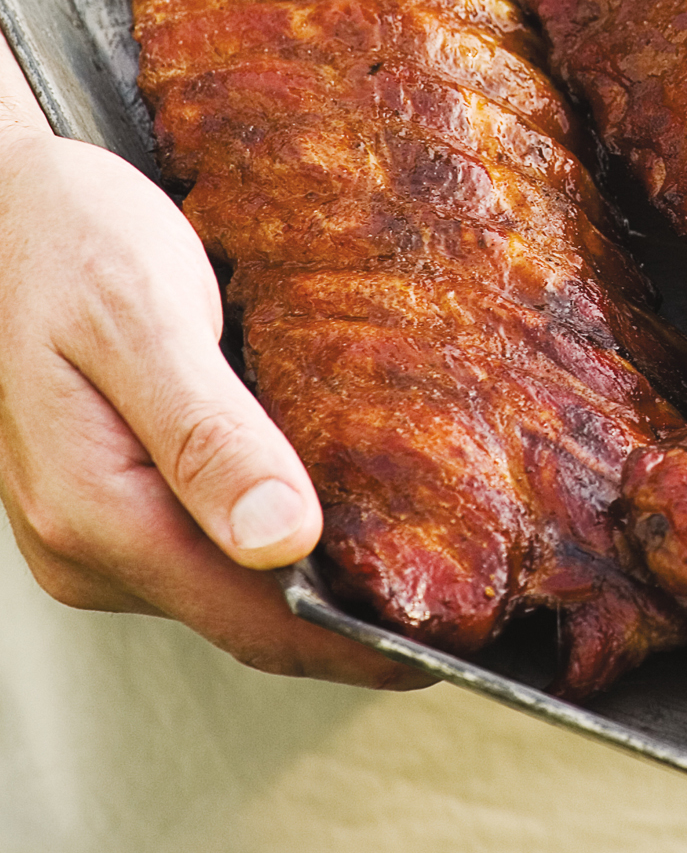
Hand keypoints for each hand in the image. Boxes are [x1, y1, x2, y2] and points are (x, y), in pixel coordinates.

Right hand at [0, 49, 427, 685]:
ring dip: (329, 576)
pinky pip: (214, 540)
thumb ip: (209, 434)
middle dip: (361, 617)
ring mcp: (96, 530)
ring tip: (434, 549)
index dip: (365, 646)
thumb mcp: (142, 320)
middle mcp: (90, 547)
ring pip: (237, 583)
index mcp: (99, 516)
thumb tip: (285, 540)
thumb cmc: (66, 240)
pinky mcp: (112, 499)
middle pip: (255, 617)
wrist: (0, 206)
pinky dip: (289, 531)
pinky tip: (353, 496)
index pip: (260, 626)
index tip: (460, 642)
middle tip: (473, 593)